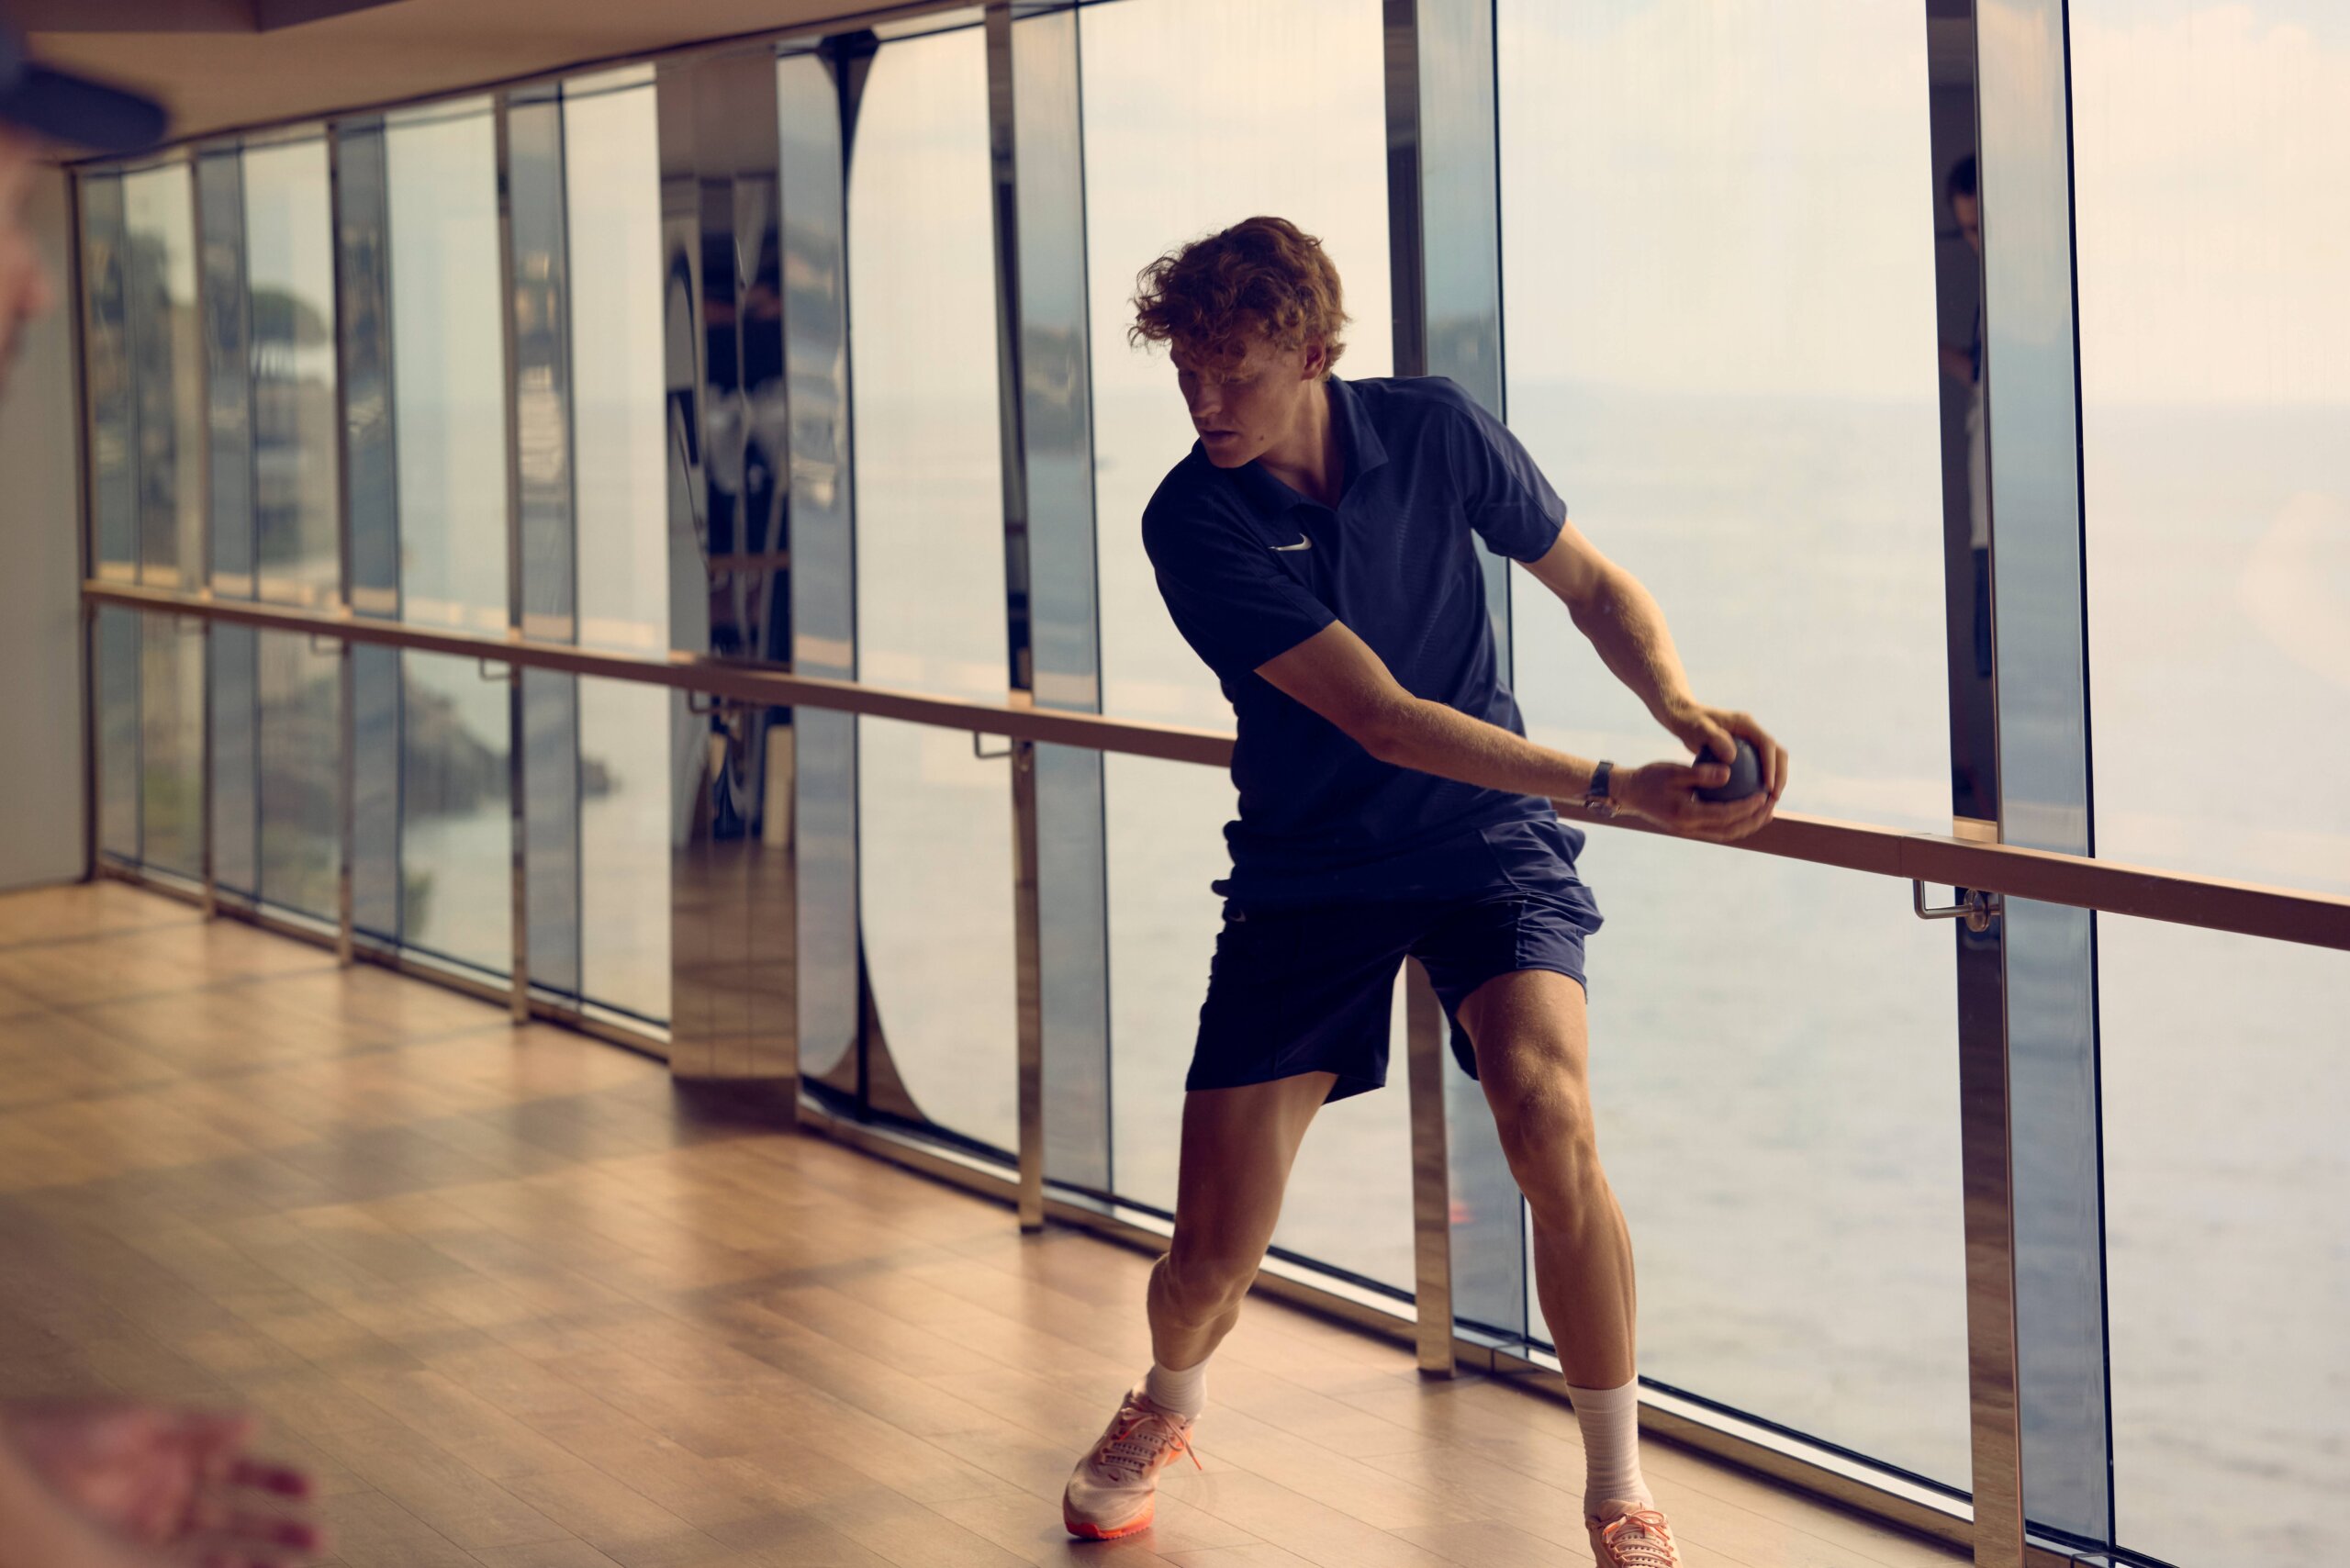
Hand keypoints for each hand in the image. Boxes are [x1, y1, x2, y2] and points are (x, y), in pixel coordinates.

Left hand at [2, 1401, 321, 1565]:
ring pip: (215, 1547)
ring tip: (294, 1565)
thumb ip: (197, 1426)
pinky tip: (240, 1567)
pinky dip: (216, 1567)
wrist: (16, 1470)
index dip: (276, 1482)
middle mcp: (166, 1498)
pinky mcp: (125, 1553)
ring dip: (255, 1556)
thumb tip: (251, 1420)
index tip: (312, 1489)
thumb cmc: (63, 1435)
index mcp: (173, 1459)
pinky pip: (183, 1563)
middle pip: (234, 1518)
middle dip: (277, 1530)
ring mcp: (147, 1530)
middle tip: (318, 1540)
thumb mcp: (137, 1422)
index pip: (237, 1474)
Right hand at [1614, 758, 1773, 840]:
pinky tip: (1747, 811)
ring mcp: (1690, 831)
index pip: (1725, 814)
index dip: (1747, 807)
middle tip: (1771, 804)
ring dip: (1748, 824)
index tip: (1764, 794)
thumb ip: (1701, 773)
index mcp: (1687, 814)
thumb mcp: (1674, 770)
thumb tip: (1729, 773)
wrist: (1630, 793)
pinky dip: (1736, 823)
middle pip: (1731, 830)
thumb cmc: (1650, 777)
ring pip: (1727, 834)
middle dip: (1755, 820)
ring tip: (1766, 811)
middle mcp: (1690, 828)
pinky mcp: (1690, 829)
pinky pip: (1719, 829)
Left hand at [1658, 702, 1787, 805]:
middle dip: (1780, 776)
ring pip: (1771, 763)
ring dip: (1774, 782)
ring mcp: (1750, 743)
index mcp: (1747, 724)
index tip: (1768, 786)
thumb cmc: (1689, 723)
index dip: (1772, 765)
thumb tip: (1732, 757)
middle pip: (1778, 754)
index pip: (1768, 744)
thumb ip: (1713, 739)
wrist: (1685, 719)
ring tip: (1767, 805)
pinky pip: (1756, 770)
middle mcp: (1753, 732)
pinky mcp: (1745, 753)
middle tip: (1773, 799)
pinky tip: (1749, 805)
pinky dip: (1757, 785)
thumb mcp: (1697, 729)